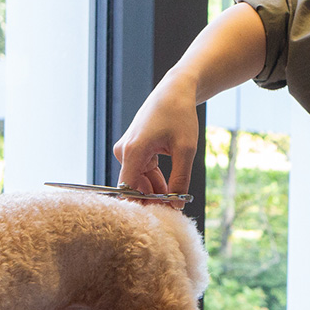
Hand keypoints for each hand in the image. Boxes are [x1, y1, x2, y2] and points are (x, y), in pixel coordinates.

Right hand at [112, 72, 198, 203]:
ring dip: (155, 192)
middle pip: (133, 187)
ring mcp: (126, 150)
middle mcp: (124, 152)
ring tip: (175, 202)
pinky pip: (141, 172)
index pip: (127, 190)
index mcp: (133, 151)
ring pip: (139, 181)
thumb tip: (176, 206)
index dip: (142, 206)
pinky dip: (155, 181)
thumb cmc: (180, 116)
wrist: (175, 91)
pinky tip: (170, 190)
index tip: (160, 217)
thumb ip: (180, 180)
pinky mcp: (133, 149)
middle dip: (152, 200)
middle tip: (172, 213)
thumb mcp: (185, 150)